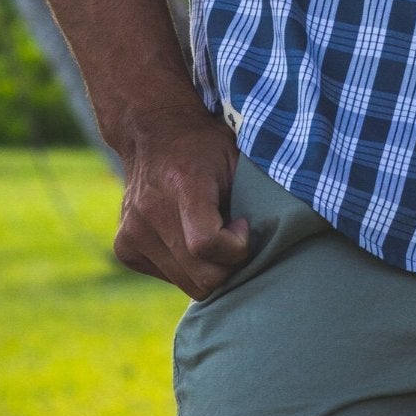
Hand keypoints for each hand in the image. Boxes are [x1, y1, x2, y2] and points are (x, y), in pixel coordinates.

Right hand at [18, 0, 252, 300]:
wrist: (152, 131)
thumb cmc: (206, 146)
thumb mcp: (238, 158)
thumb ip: (255, 196)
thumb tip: (291, 235)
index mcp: (182, 186)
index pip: (207, 245)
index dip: (236, 247)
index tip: (243, 226)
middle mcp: (150, 213)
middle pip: (201, 277)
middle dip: (228, 265)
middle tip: (233, 233)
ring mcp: (132, 233)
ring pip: (187, 284)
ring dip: (207, 268)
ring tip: (212, 231)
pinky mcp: (124, 248)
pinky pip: (168, 277)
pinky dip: (185, 265)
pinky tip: (188, 235)